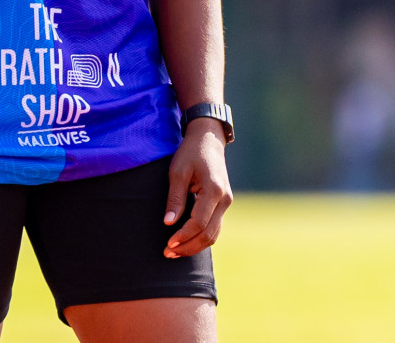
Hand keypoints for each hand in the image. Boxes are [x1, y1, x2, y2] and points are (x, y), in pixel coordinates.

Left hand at [162, 124, 233, 257]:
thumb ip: (175, 198)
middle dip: (188, 246)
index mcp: (214, 191)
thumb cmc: (190, 153)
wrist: (208, 140)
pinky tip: (186, 242)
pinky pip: (214, 227)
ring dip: (195, 246)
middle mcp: (224, 200)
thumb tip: (168, 223)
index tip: (168, 244)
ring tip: (175, 251)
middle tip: (168, 253)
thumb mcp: (177, 172)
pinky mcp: (223, 204)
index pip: (199, 223)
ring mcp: (226, 203)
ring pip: (214, 234)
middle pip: (209, 234)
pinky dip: (201, 238)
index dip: (183, 236)